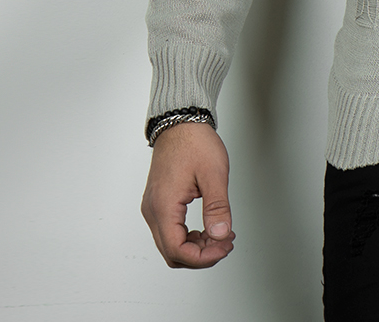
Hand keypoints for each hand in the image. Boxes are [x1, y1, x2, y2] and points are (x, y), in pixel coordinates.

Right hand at [141, 121, 235, 267]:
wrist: (181, 122)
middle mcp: (153, 210)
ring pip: (170, 245)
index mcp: (164, 206)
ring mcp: (153, 207)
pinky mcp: (158, 203)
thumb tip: (221, 234)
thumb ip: (217, 207)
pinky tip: (207, 228)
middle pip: (172, 253)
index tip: (225, 246)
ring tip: (220, 234)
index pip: (177, 250)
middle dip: (201, 255)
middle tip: (225, 242)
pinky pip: (169, 231)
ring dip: (195, 247)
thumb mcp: (214, 174)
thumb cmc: (194, 142)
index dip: (204, 257)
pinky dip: (188, 237)